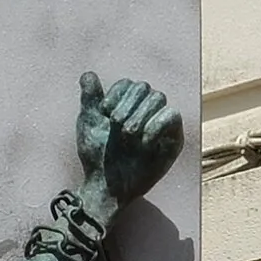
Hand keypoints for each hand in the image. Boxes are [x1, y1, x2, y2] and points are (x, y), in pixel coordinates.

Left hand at [75, 71, 182, 214]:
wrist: (105, 186)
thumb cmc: (96, 157)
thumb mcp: (88, 124)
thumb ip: (90, 98)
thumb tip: (88, 74)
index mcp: (127, 104)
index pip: (128, 83)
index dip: (116, 95)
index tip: (105, 113)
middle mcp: (145, 110)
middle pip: (144, 88)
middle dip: (127, 107)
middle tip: (117, 128)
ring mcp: (160, 123)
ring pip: (158, 98)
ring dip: (139, 117)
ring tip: (128, 138)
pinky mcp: (172, 139)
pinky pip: (172, 116)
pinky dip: (156, 125)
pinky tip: (143, 141)